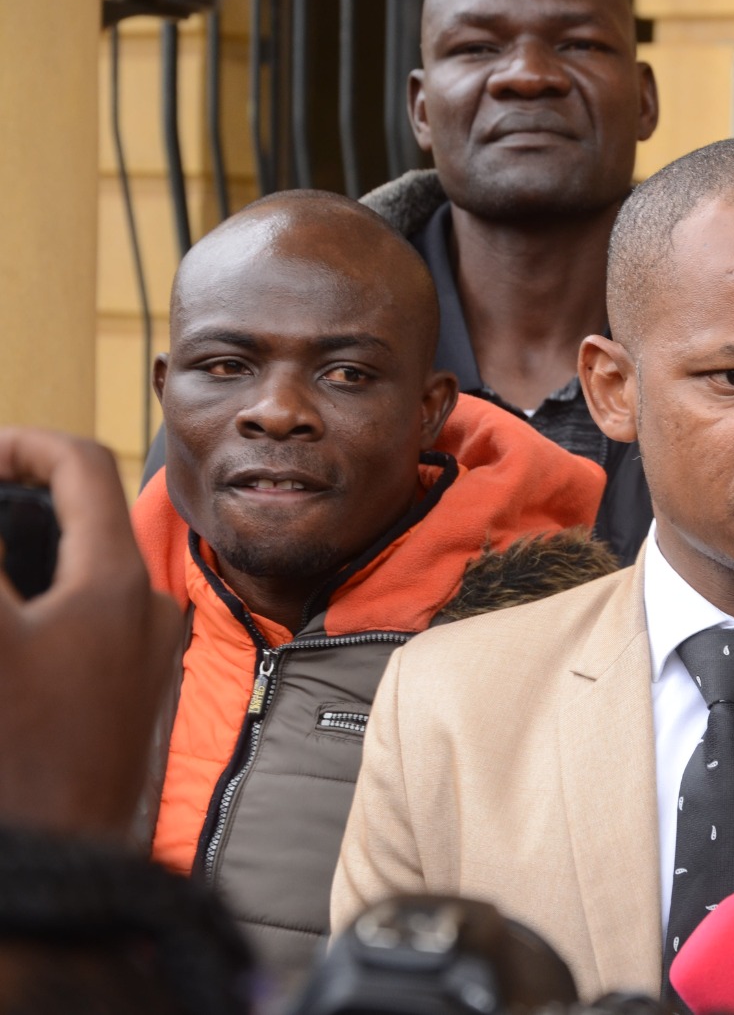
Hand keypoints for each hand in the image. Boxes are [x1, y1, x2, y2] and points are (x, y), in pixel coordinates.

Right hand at [0, 429, 182, 839]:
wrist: (62, 861)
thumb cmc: (17, 750)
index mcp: (120, 582)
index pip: (85, 466)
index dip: (22, 441)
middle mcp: (150, 610)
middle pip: (86, 516)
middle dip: (22, 497)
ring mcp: (145, 655)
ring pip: (88, 571)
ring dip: (33, 554)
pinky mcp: (131, 696)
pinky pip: (89, 623)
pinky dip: (44, 604)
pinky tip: (12, 624)